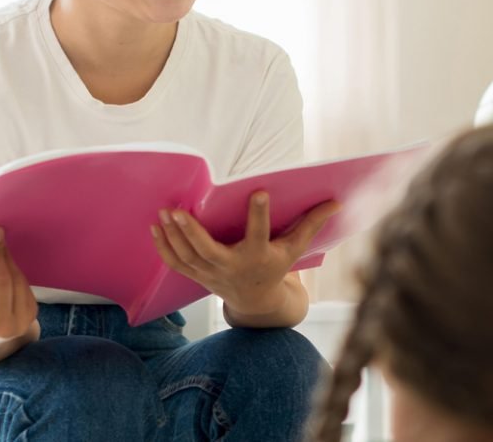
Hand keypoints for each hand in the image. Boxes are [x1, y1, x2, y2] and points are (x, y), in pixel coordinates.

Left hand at [150, 192, 339, 316]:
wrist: (256, 301)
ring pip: (187, 257)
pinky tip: (156, 227)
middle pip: (208, 251)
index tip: (258, 191)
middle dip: (192, 232)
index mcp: (258, 256)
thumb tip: (336, 201)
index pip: (259, 233)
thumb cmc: (275, 265)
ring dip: (173, 236)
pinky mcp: (197, 276)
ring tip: (164, 212)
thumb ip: (311, 224)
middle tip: (178, 210)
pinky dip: (164, 248)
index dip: (259, 214)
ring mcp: (211, 274)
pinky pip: (176, 264)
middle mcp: (232, 266)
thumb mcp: (295, 248)